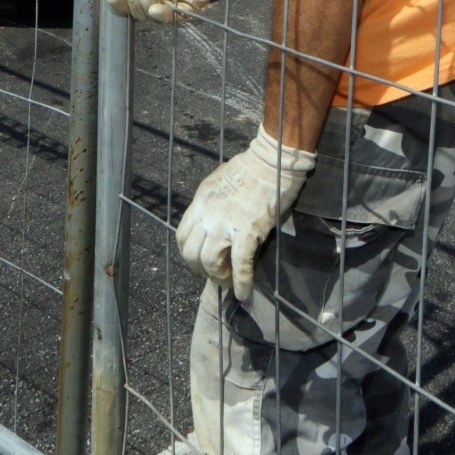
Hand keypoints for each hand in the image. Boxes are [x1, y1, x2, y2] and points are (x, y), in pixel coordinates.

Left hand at [175, 129, 315, 300]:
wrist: (272, 160)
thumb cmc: (252, 168)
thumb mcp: (219, 181)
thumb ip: (212, 202)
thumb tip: (215, 220)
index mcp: (200, 201)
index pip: (182, 234)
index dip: (188, 253)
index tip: (198, 260)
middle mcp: (207, 213)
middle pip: (191, 252)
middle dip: (199, 269)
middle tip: (213, 274)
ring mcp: (226, 223)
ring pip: (210, 261)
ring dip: (217, 277)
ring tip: (227, 282)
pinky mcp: (248, 231)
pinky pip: (240, 264)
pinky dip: (241, 283)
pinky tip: (244, 294)